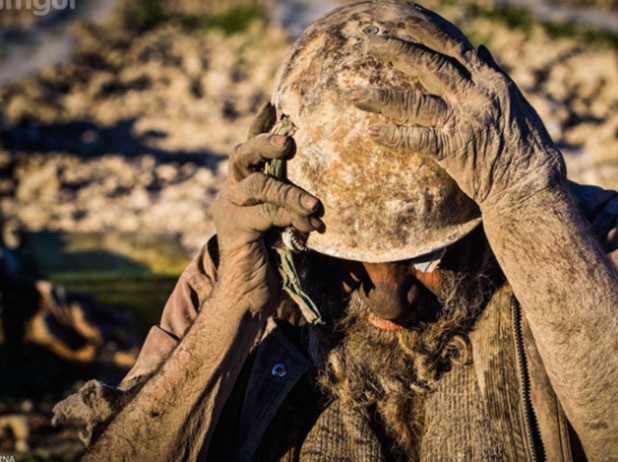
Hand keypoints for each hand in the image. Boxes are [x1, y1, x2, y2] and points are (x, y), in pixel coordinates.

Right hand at [210, 103, 321, 310]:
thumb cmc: (272, 260)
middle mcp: (230, 193)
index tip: (273, 105)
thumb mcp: (285, 224)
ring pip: (260, 185)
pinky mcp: (234, 228)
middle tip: (289, 141)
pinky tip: (310, 230)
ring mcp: (228, 210)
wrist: (249, 296)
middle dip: (265, 143)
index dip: (259, 127)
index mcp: (241, 188)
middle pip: (242, 156)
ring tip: (314, 206)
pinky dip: (292, 219)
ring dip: (291, 193)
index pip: (248, 151)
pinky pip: (267, 213)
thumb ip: (292, 203)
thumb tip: (321, 190)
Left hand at [350, 18, 564, 208]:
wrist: (531, 183)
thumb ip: (493, 74)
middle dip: (395, 49)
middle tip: (367, 41)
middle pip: (427, 63)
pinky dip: (393, 135)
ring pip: (414, 101)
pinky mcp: (454, 150)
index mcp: (489, 79)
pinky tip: (370, 132)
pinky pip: (417, 139)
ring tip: (352, 94)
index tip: (401, 18)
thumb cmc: (525, 144)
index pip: (452, 45)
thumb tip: (480, 49)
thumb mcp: (514, 101)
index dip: (424, 30)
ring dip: (380, 96)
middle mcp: (475, 94)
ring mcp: (464, 121)